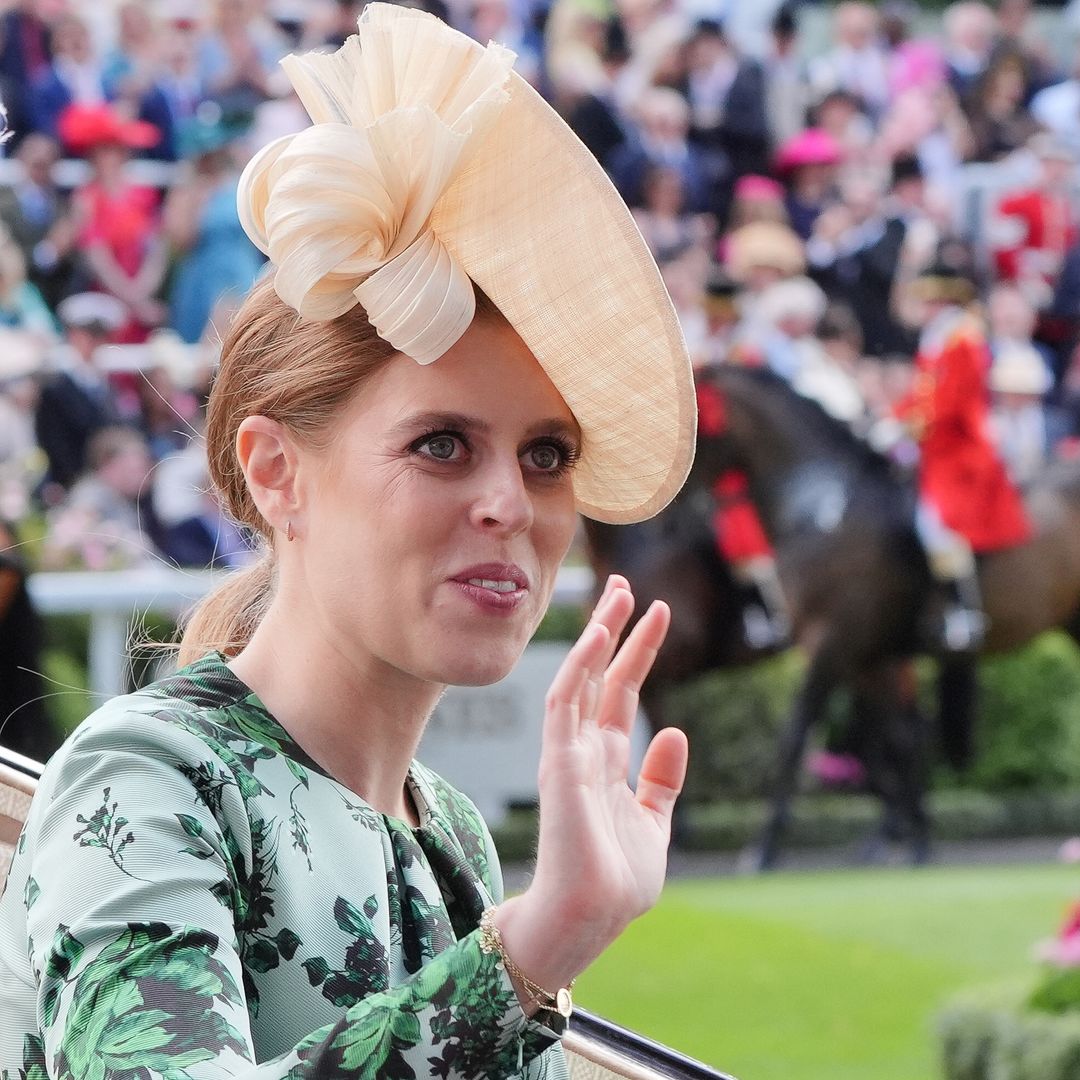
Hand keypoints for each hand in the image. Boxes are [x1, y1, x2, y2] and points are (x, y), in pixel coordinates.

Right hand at [492, 576, 687, 1004]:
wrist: (588, 920)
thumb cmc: (615, 882)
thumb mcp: (652, 824)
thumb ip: (660, 782)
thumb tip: (675, 733)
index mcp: (605, 762)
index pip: (620, 692)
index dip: (637, 651)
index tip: (654, 611)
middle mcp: (583, 749)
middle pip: (599, 674)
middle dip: (614, 628)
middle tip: (625, 583)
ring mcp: (568, 752)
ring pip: (581, 676)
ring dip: (600, 634)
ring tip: (619, 591)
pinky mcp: (559, 762)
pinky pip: (566, 703)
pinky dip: (581, 666)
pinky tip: (601, 634)